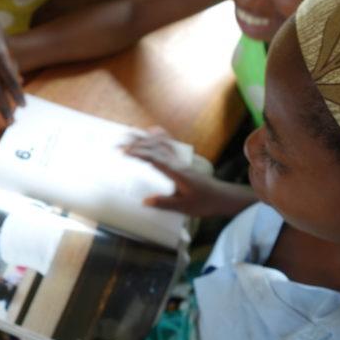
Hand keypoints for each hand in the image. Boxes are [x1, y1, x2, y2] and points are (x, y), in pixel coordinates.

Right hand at [124, 128, 256, 216]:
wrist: (221, 197)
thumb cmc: (204, 203)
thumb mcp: (184, 207)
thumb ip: (164, 203)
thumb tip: (145, 201)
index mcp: (175, 172)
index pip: (154, 159)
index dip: (138, 154)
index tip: (124, 152)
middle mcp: (176, 163)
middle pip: (154, 148)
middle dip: (135, 144)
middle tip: (118, 143)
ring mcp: (179, 161)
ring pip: (160, 144)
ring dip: (144, 138)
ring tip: (129, 133)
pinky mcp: (181, 162)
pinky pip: (168, 145)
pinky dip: (158, 137)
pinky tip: (152, 132)